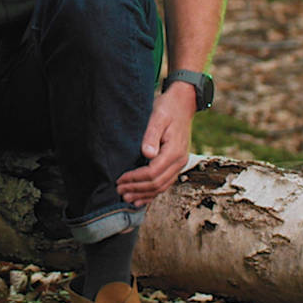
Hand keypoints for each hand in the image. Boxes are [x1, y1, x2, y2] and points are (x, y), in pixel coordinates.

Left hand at [119, 85, 197, 205]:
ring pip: (162, 186)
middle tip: (119, 191)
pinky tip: (142, 198)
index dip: (135, 179)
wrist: (183, 103)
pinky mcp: (176, 163)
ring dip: (144, 194)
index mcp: (174, 151)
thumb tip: (147, 154)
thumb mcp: (158, 116)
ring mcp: (179, 163)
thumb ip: (151, 135)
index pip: (152, 172)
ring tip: (127, 198)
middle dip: (137, 189)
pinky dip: (153, 193)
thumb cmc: (168, 108)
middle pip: (157, 183)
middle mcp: (179, 160)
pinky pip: (166, 183)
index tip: (120, 179)